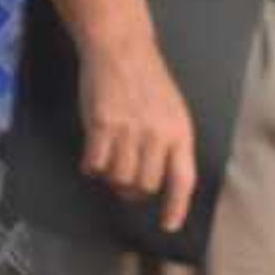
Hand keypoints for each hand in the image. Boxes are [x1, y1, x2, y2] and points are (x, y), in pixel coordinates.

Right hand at [78, 32, 198, 231]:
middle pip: (145, 185)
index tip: (168, 225)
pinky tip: (92, 156)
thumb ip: (169, 143)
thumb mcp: (172, 112)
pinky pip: (95, 164)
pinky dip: (91, 167)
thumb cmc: (147, 82)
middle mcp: (158, 135)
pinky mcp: (102, 125)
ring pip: (119, 178)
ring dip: (111, 178)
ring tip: (109, 162)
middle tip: (124, 180)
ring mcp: (130, 130)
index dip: (176, 206)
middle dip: (133, 189)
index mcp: (180, 132)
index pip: (183, 179)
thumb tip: (159, 180)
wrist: (122, 50)